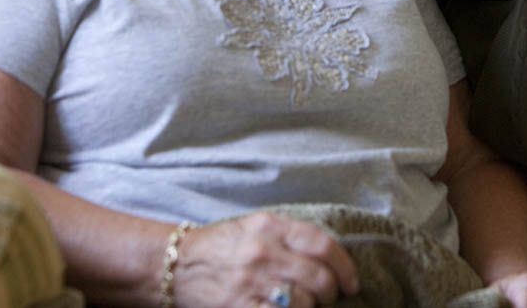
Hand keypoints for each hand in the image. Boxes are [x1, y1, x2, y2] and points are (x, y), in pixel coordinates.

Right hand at [172, 211, 358, 307]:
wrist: (175, 264)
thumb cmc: (221, 246)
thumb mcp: (255, 227)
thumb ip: (290, 237)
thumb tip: (330, 259)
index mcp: (271, 226)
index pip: (322, 244)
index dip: (344, 267)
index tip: (351, 282)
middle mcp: (263, 252)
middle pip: (319, 277)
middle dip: (331, 293)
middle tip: (329, 299)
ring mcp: (251, 282)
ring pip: (304, 302)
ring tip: (309, 307)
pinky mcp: (239, 307)